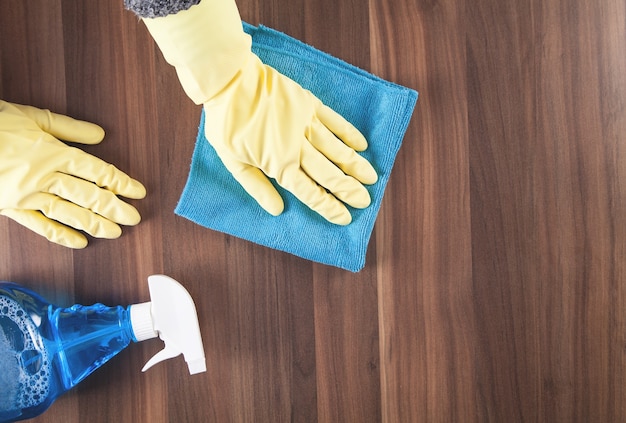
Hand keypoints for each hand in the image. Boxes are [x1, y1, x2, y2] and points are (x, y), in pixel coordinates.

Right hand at [0, 100, 145, 247]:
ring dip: (95, 224)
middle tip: (135, 219)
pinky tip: (80, 243)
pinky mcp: (13, 208)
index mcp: (54, 152)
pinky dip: (61, 236)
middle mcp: (45, 177)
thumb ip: (69, 127)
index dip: (121, 183)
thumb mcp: (32, 117)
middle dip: (115, 209)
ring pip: (69, 213)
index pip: (97, 170)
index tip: (138, 192)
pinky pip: (40, 226)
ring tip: (116, 233)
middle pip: (88, 196)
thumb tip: (101, 135)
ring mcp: (28, 195)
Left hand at [143, 0, 376, 224]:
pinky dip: (349, 134)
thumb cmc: (226, 123)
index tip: (345, 218)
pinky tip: (361, 145)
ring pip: (337, 150)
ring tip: (372, 178)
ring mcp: (305, 124)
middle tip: (366, 201)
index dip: (330, 207)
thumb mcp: (233, 161)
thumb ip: (257, 186)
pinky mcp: (308, 104)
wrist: (229, 80)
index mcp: (279, 165)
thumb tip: (278, 210)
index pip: (311, 193)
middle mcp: (297, 147)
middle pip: (329, 174)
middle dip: (349, 190)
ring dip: (356, 166)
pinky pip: (334, 121)